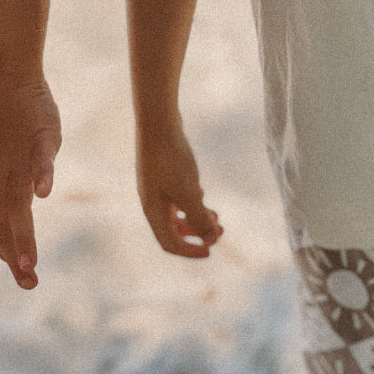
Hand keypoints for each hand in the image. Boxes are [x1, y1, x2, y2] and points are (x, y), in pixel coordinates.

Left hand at [0, 71, 61, 288]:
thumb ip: (19, 175)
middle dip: (15, 255)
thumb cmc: (5, 109)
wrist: (2, 69)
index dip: (3, 248)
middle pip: (1, 221)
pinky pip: (38, 158)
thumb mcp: (3, 150)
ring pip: (15, 201)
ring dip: (22, 233)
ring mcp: (15, 155)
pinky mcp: (36, 135)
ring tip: (28, 262)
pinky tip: (43, 194)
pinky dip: (40, 175)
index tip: (20, 270)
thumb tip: (38, 192)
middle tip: (28, 282)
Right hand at [137, 125, 222, 257]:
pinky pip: (177, 197)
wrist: (158, 121)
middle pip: (174, 230)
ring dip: (196, 218)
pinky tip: (203, 195)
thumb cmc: (171, 158)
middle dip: (197, 234)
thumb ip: (199, 217)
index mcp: (153, 211)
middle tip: (220, 231)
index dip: (189, 251)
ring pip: (176, 213)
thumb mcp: (188, 191)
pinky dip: (191, 202)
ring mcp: (157, 187)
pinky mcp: (163, 173)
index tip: (210, 250)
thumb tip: (211, 239)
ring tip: (216, 216)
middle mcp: (152, 202)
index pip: (169, 243)